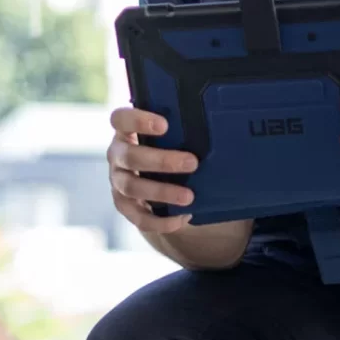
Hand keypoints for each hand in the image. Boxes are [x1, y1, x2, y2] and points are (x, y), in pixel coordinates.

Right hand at [107, 107, 196, 234]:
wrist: (157, 177)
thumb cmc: (168, 147)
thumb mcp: (171, 135)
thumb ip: (182, 130)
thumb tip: (222, 127)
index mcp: (125, 131)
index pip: (120, 119)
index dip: (138, 120)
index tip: (165, 125)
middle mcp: (117, 155)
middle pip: (129, 156)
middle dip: (161, 160)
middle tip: (192, 163)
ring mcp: (117, 181)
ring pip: (132, 187)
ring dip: (162, 192)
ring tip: (189, 197)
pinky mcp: (124, 206)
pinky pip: (138, 217)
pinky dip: (161, 221)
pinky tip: (183, 218)